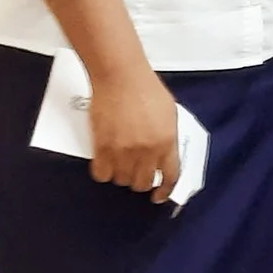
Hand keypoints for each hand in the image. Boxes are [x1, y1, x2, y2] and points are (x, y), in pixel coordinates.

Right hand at [89, 67, 181, 201]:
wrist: (120, 77)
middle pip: (143, 182)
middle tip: (137, 174)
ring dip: (122, 176)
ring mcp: (123, 151)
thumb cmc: (147, 90)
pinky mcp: (101, 147)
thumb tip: (164, 156)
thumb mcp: (170, 115)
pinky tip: (106, 164)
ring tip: (121, 164)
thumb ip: (168, 138)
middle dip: (141, 182)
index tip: (159, 195)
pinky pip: (101, 174)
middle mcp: (147, 150)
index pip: (170, 176)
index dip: (165, 190)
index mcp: (167, 142)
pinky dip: (104, 172)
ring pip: (122, 180)